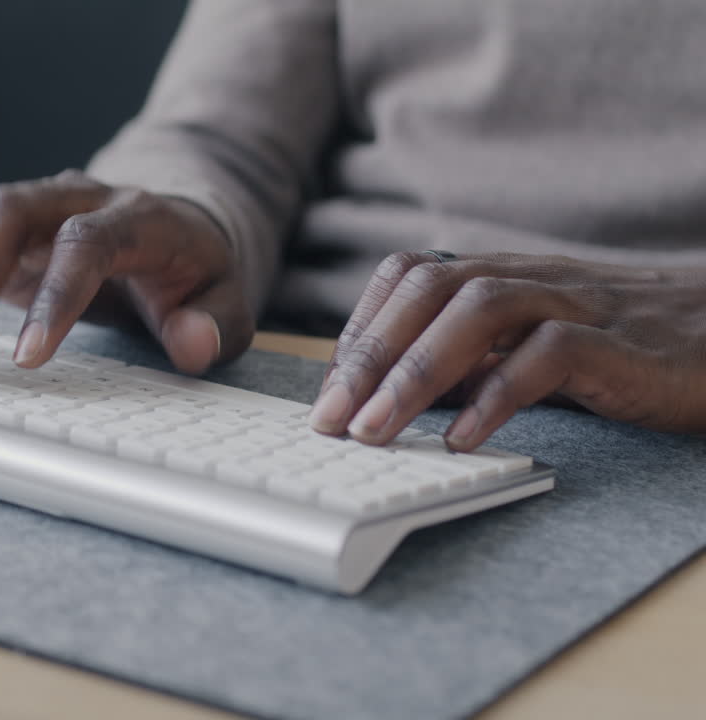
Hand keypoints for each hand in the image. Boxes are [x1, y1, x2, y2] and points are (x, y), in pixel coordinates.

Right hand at [0, 170, 254, 374]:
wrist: (171, 223)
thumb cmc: (193, 270)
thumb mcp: (226, 301)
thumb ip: (217, 326)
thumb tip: (192, 345)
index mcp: (137, 214)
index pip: (85, 242)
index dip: (54, 298)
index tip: (27, 360)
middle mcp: (75, 196)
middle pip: (5, 213)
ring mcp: (33, 203)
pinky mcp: (2, 223)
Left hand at [309, 252, 705, 449]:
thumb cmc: (631, 349)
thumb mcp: (536, 349)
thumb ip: (475, 362)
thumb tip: (397, 400)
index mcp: (507, 275)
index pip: (410, 276)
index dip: (361, 327)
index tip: (329, 389)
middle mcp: (534, 278)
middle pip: (428, 288)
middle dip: (366, 355)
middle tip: (329, 421)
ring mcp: (580, 304)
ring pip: (478, 310)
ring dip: (414, 372)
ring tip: (375, 432)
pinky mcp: (626, 344)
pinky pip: (550, 354)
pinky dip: (497, 394)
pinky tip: (463, 438)